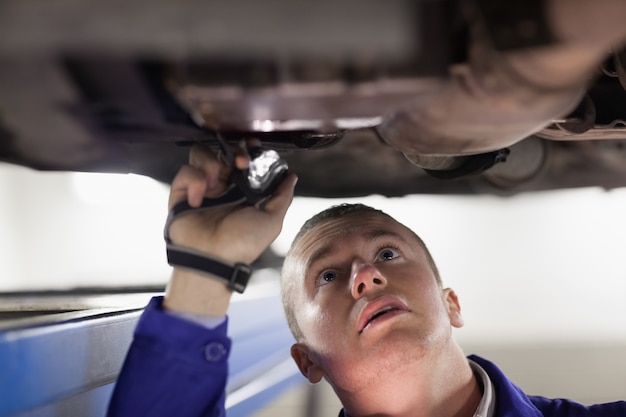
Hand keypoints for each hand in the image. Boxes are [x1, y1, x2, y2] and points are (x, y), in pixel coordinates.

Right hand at [167, 142, 297, 264]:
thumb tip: (292, 177)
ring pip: (202, 154)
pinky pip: (186, 171)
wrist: (213, 259)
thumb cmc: (242, 245)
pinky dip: (194, 180)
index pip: (245, 160)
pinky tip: (199, 199)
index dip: (249, 150)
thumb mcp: (272, 221)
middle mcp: (222, 186)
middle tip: (240, 162)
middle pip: (224, 152)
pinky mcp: (182, 193)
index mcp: (243, 191)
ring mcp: (202, 188)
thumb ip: (282, 197)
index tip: (254, 146)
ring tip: (215, 182)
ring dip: (211, 162)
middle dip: (233, 151)